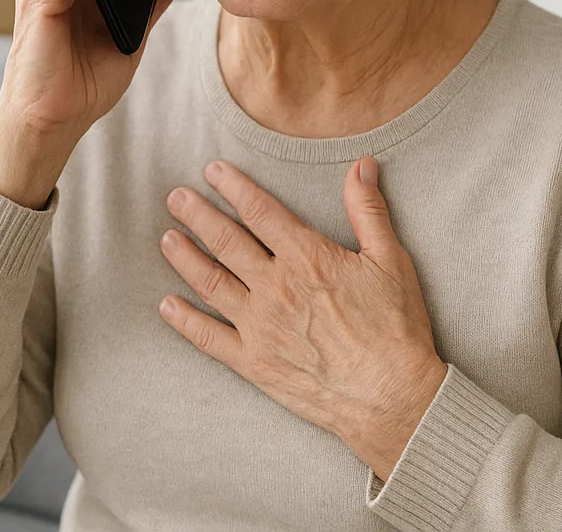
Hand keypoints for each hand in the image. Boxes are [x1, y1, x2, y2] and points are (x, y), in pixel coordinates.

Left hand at [157, 156, 447, 480]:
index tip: (212, 170)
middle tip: (175, 197)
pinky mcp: (254, 363)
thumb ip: (368, 210)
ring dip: (185, 258)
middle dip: (198, 216)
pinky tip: (167, 306)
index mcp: (306, 258)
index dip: (233, 187)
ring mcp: (260, 326)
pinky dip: (185, 321)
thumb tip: (361, 165)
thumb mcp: (390, 260)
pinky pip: (209, 338)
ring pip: (211, 283)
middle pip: (226, 242)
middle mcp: (275, 287)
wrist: (391, 396)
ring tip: (166, 239)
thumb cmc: (395, 328)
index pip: (260, 211)